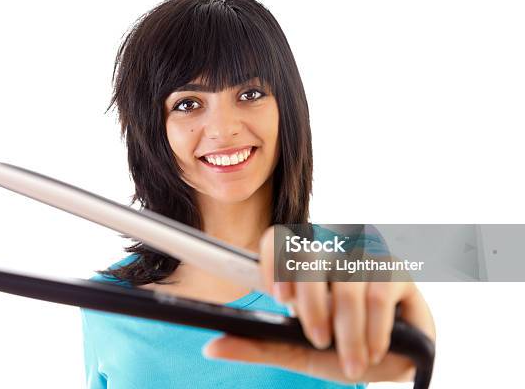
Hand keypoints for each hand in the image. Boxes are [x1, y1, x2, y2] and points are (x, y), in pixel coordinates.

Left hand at [203, 226, 435, 383]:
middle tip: (317, 339)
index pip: (278, 240)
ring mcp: (362, 260)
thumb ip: (258, 346)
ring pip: (346, 282)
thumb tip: (211, 347)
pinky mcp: (395, 271)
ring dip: (348, 330)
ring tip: (352, 361)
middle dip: (312, 304)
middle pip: (310, 257)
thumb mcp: (296, 352)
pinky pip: (379, 292)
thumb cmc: (342, 350)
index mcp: (300, 271)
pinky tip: (375, 349)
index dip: (274, 260)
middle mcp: (329, 257)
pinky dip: (374, 328)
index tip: (278, 299)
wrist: (394, 365)